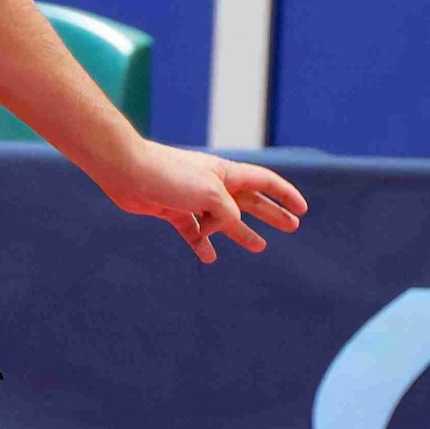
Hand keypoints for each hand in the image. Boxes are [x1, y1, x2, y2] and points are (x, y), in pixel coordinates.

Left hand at [90, 139, 307, 263]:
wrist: (127, 171)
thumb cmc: (170, 175)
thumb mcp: (211, 195)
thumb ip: (228, 215)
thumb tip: (221, 232)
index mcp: (226, 173)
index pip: (264, 182)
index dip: (285, 195)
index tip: (303, 209)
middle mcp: (211, 184)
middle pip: (249, 201)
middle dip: (271, 213)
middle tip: (292, 227)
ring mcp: (191, 198)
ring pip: (223, 219)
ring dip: (241, 232)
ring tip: (259, 247)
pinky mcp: (171, 210)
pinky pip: (192, 230)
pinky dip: (201, 243)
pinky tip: (208, 257)